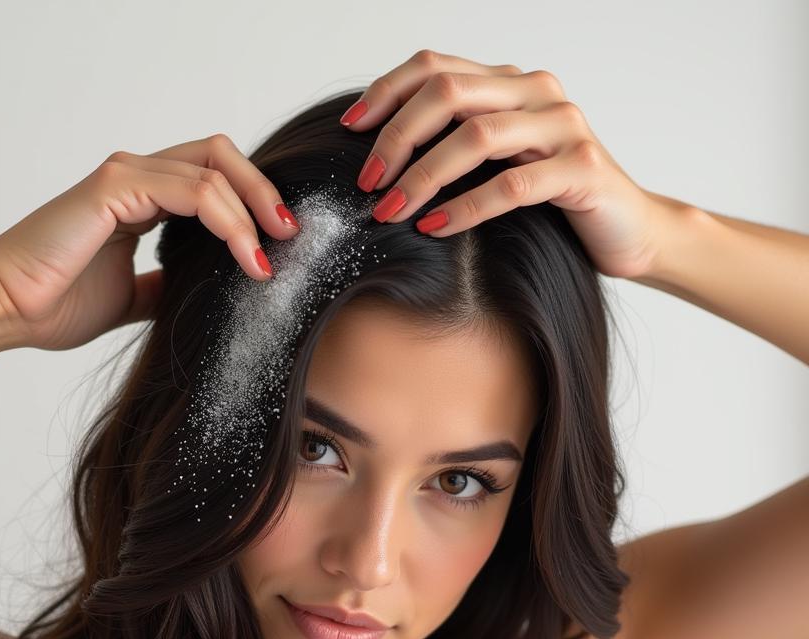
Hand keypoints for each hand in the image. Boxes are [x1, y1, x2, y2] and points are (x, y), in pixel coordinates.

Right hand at [0, 137, 300, 352]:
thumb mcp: (132, 297)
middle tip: (291, 236)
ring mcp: (125, 175)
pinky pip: (193, 191)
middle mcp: (136, 176)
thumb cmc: (53, 303)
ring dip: (254, 212)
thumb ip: (165, 283)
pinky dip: (229, 221)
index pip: (212, 178)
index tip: (279, 247)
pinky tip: (248, 257)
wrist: (5, 310)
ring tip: (271, 258)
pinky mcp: (116, 186)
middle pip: (221, 157)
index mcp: (140, 197)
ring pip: (214, 169)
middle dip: (263, 193)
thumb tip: (201, 292)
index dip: (251, 204)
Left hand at [340, 50, 667, 280]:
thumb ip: (455, 148)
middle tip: (369, 183)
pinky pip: (511, 185)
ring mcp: (562, 125)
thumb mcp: (497, 166)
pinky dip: (465, 208)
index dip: (385, 93)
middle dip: (397, 138)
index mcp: (509, 84)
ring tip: (391, 210)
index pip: (434, 66)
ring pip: (476, 136)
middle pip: (447, 92)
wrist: (630, 231)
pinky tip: (434, 228)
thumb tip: (380, 161)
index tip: (350, 131)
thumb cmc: (553, 204)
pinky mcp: (581, 168)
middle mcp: (535, 92)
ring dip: (423, 176)